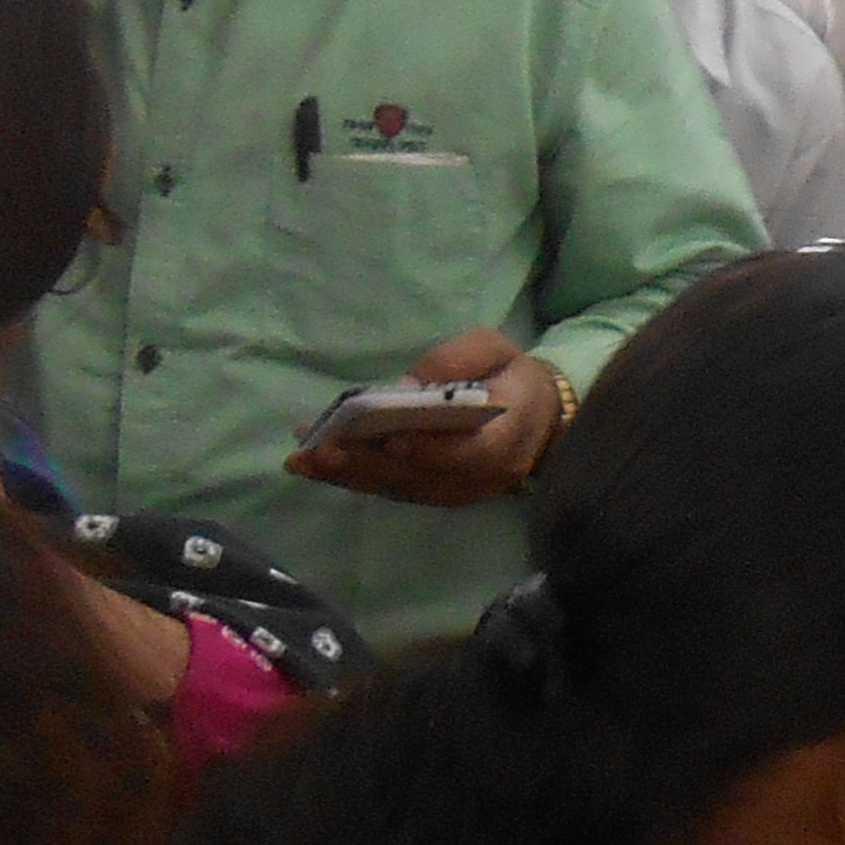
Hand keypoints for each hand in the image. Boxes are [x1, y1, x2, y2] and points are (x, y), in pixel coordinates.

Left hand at [287, 330, 560, 503]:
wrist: (540, 418)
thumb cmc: (511, 376)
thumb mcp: (495, 349)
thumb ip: (457, 360)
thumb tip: (404, 387)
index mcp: (509, 435)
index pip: (473, 452)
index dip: (433, 449)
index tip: (392, 440)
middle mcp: (485, 475)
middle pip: (425, 476)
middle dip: (369, 464)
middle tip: (320, 451)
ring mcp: (462, 492)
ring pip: (404, 488)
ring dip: (351, 476)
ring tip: (304, 462)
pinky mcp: (441, 496)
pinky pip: (397, 490)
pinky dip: (357, 479)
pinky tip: (320, 468)